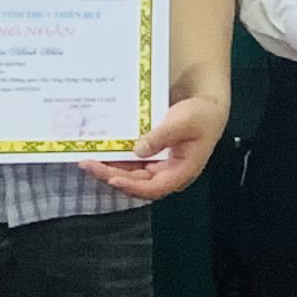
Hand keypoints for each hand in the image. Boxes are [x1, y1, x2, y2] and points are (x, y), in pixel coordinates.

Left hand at [88, 92, 229, 199]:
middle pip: (136, 184)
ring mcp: (159, 168)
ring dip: (109, 170)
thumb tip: (138, 150)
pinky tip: (100, 154)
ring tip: (87, 161)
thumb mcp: (184, 122)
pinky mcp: (152, 160)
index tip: (112, 178)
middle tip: (87, 164)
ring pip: (131, 176)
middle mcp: (168, 175)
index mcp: (182, 172)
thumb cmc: (202, 115)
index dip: (131, 186)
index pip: (154, 188)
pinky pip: (131, 165)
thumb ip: (162, 136)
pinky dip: (116, 161)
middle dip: (110, 176)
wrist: (209, 109)